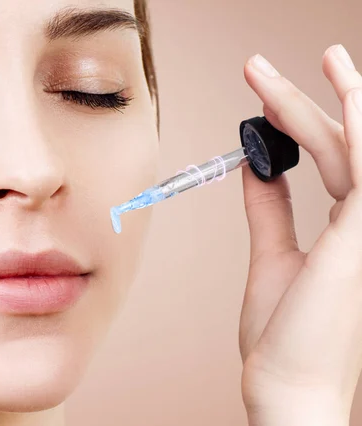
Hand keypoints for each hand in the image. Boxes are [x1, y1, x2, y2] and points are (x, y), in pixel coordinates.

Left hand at [239, 45, 361, 425]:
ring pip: (349, 148)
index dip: (303, 122)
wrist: (284, 383)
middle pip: (338, 145)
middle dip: (298, 102)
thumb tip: (258, 165)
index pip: (334, 160)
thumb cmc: (282, 334)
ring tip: (299, 63)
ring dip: (322, 100)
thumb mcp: (273, 256)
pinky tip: (350, 89)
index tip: (267, 99)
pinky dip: (361, 126)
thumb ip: (270, 209)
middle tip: (258, 69)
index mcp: (348, 231)